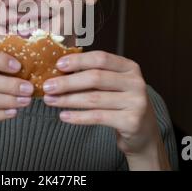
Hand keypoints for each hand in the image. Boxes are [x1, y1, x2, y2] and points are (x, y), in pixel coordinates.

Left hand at [42, 50, 169, 168]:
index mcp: (129, 67)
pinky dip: (78, 117)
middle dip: (68, 82)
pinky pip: (98, 117)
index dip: (78, 60)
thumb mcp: (113, 84)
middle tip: (48, 86)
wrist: (143, 132)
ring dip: (68, 100)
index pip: (101, 58)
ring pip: (94, 99)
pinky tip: (64, 116)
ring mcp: (136, 102)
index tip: (58, 65)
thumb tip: (59, 71)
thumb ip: (93, 75)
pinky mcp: (131, 121)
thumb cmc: (121, 103)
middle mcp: (135, 82)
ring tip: (51, 100)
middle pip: (96, 78)